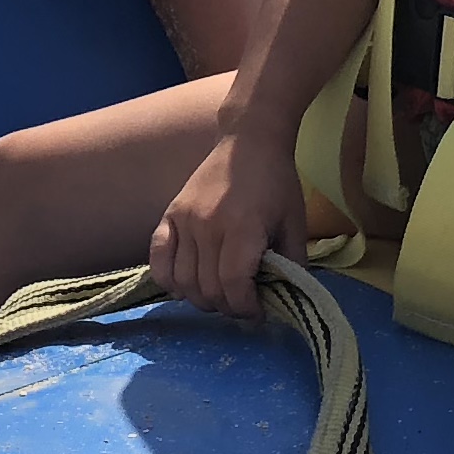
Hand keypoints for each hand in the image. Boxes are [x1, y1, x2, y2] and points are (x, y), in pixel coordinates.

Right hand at [149, 128, 306, 316]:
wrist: (249, 140)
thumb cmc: (277, 183)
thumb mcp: (295, 224)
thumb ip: (292, 265)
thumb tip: (287, 301)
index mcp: (243, 228)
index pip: (233, 286)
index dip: (245, 309)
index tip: (258, 312)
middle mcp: (208, 226)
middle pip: (208, 289)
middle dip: (228, 307)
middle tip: (242, 304)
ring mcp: (184, 220)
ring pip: (183, 281)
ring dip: (202, 299)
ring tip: (220, 295)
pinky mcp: (170, 215)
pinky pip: (158, 260)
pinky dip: (168, 281)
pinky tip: (186, 286)